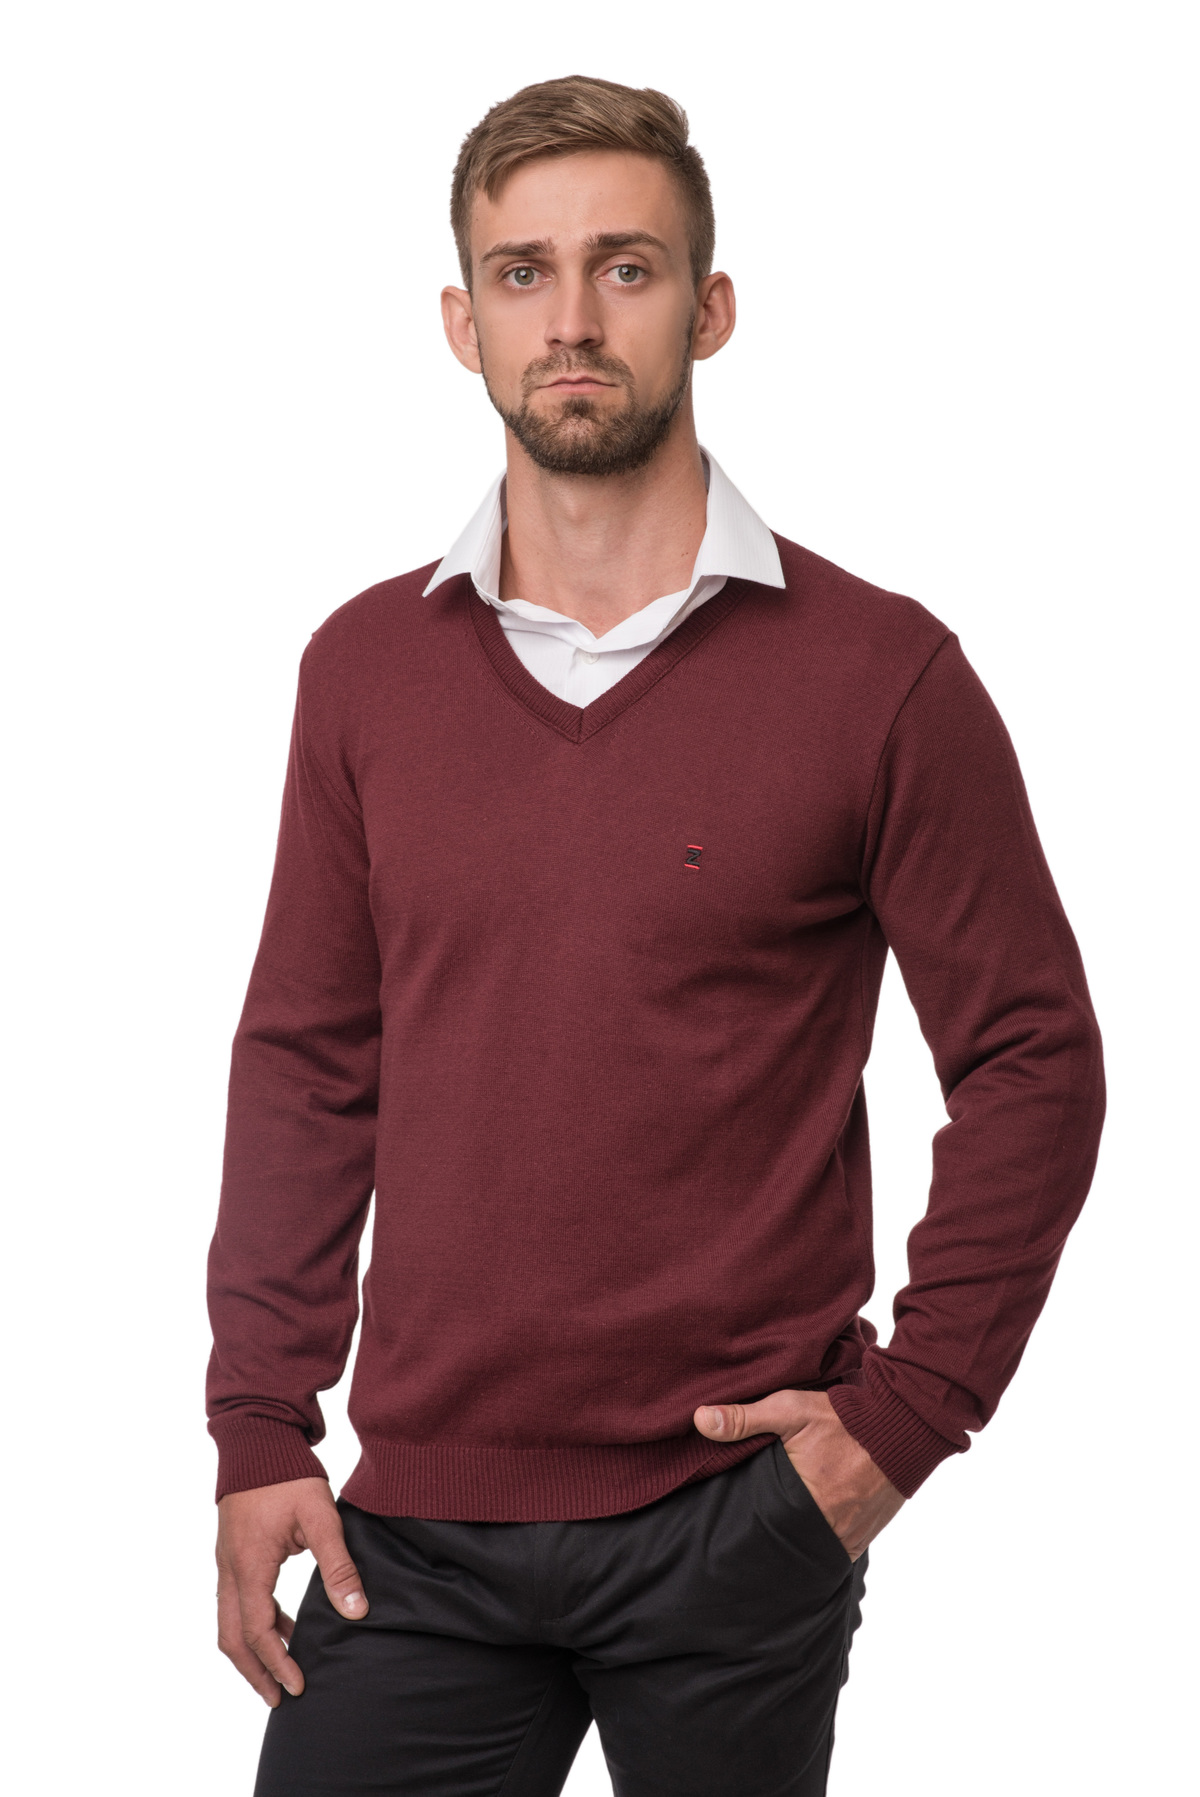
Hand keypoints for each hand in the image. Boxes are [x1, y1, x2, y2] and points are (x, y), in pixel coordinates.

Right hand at [216, 1476, 367, 1705]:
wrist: (258, 1438)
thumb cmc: (288, 1474)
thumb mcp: (321, 1518)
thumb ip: (339, 1566)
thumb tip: (357, 1611)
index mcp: (249, 1565)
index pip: (258, 1632)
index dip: (277, 1663)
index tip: (298, 1686)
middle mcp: (229, 1569)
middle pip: (231, 1638)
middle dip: (254, 1673)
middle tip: (279, 1698)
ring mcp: (226, 1561)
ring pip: (230, 1622)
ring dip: (252, 1651)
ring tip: (283, 1670)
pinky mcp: (231, 1552)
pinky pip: (236, 1601)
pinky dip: (255, 1623)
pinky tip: (283, 1624)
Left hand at [694, 1389, 904, 1560]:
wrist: (903, 1426)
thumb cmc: (845, 1418)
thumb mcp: (790, 1410)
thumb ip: (744, 1418)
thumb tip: (698, 1420)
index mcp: (801, 1499)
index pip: (761, 1527)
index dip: (745, 1527)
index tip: (727, 1531)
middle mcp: (825, 1526)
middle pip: (784, 1543)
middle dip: (768, 1540)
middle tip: (749, 1536)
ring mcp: (848, 1536)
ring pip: (809, 1550)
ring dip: (795, 1544)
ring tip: (776, 1539)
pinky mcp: (865, 1537)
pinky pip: (835, 1550)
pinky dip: (821, 1545)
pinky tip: (806, 1538)